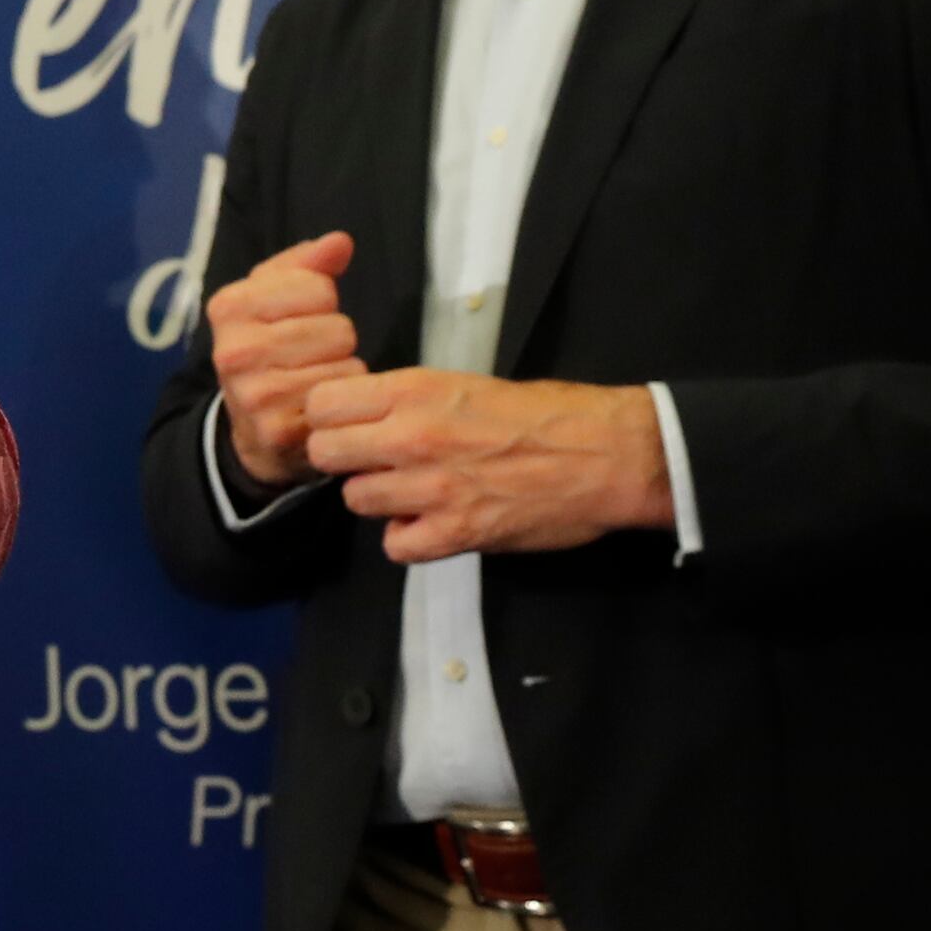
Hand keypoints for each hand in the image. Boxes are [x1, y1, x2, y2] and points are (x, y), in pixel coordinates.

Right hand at [203, 229, 366, 486]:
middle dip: (335, 338)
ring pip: (344, 364)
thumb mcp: (274, 296)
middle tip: (312, 354)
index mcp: (229, 306)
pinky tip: (319, 404)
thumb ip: (307, 264)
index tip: (301, 316)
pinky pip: (341, 398)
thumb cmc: (267, 346)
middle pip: (337, 328)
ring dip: (341, 369)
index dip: (321, 300)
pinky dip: (341, 398)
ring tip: (316, 376)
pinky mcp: (277, 430)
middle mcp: (234, 351)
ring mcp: (255, 394)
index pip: (317, 286)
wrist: (249, 426)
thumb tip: (340, 242)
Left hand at [300, 371, 670, 563]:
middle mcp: (412, 437)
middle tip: (373, 461)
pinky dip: (409, 538)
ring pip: (357, 500)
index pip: (323, 405)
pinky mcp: (456, 533)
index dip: (330, 418)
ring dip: (378, 498)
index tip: (348, 425)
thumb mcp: (465, 384)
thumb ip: (410, 401)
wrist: (607, 454)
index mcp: (415, 391)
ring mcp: (431, 488)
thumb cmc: (546, 413)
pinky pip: (396, 546)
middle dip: (343, 459)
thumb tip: (366, 417)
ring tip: (410, 491)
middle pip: (326, 454)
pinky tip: (431, 524)